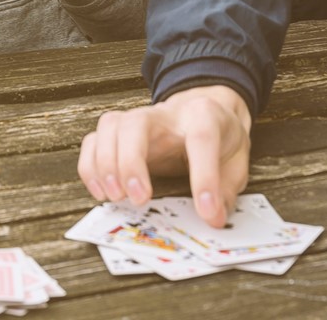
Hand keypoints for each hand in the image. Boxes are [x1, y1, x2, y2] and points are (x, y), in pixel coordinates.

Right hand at [77, 86, 251, 227]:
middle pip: (137, 124)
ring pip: (110, 127)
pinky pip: (94, 139)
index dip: (204, 176)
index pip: (202, 137)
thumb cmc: (218, 136)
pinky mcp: (119, 131)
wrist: (202, 109)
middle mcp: (165, 113)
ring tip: (116, 197)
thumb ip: (227, 188)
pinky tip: (101, 191)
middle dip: (131, 162)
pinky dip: (90, 166)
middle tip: (138, 199)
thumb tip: (215, 218)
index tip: (207, 212)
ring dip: (106, 164)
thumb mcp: (236, 159)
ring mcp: (138, 119)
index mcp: (203, 115)